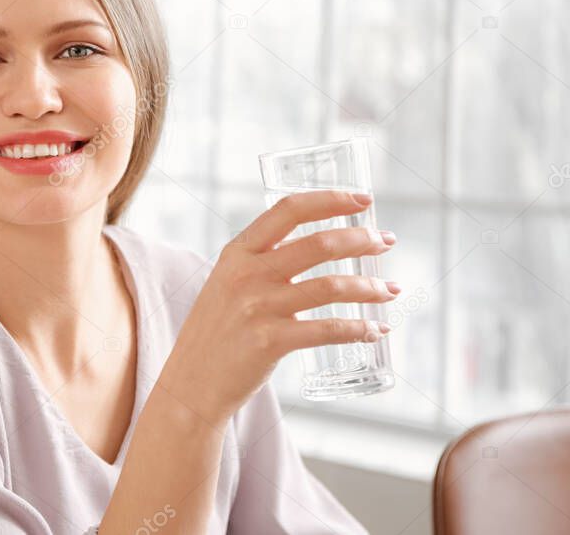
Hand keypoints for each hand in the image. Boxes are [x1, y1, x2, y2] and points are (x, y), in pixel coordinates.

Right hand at [157, 190, 396, 425]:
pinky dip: (359, 329)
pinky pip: (328, 329)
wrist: (192, 381)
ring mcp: (258, 307)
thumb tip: (319, 246)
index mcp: (237, 252)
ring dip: (369, 287)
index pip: (288, 210)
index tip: (362, 199)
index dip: (330, 199)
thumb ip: (262, 263)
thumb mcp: (227, 283)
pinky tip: (375, 330)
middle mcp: (247, 274)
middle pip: (319, 243)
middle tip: (386, 242)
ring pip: (330, 286)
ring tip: (390, 291)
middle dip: (362, 239)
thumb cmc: (217, 331)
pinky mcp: (270, 341)